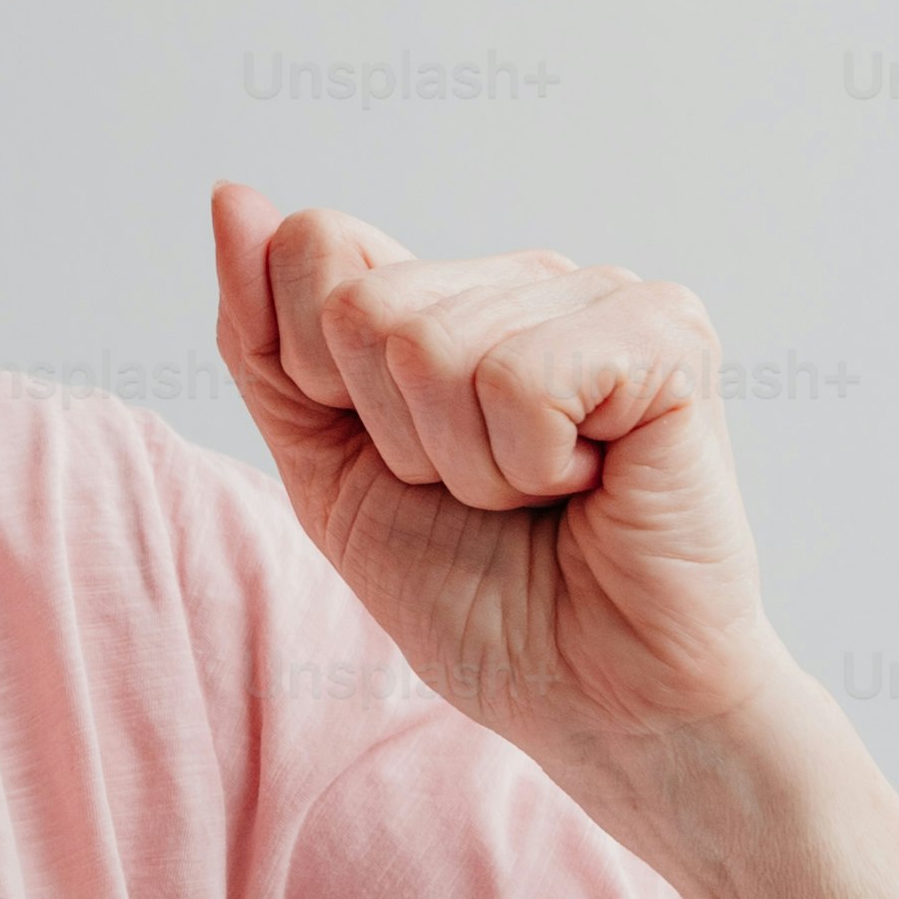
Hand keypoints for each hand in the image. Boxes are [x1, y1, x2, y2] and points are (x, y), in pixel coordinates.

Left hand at [205, 183, 791, 764]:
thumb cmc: (480, 596)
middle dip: (397, 437)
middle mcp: (528, 276)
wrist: (594, 702)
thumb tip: (230, 197)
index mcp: (450, 294)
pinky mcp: (667, 337)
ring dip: (468, 467)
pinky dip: (532, 466)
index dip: (319, 377)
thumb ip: (265, 341)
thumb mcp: (328, 471)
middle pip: (360, 306)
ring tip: (540, 499)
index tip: (396, 458)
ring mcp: (604, 296)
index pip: (310, 247)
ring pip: (431, 347)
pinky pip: (519, 379)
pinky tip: (591, 486)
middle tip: (485, 496)